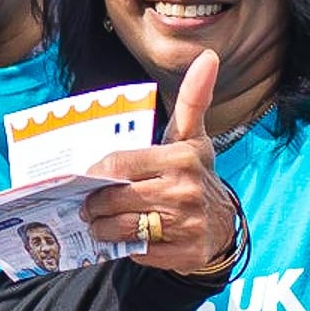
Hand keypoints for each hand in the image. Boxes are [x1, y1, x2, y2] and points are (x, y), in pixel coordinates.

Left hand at [82, 51, 242, 278]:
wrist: (223, 224)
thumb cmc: (195, 174)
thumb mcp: (192, 138)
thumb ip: (193, 100)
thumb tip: (208, 57)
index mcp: (180, 158)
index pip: (118, 165)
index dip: (95, 175)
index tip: (87, 180)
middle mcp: (184, 191)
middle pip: (115, 199)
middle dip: (93, 206)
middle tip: (86, 207)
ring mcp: (186, 224)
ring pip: (123, 228)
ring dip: (102, 230)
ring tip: (97, 226)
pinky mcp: (185, 253)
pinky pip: (139, 253)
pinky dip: (126, 249)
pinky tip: (124, 241)